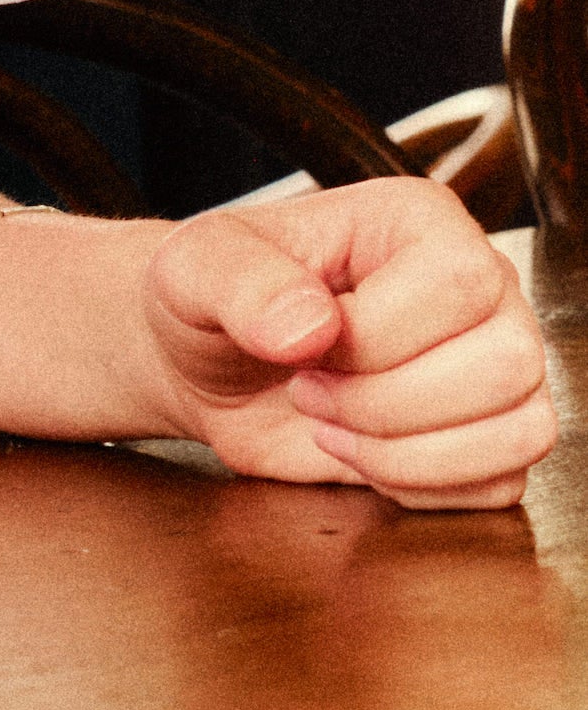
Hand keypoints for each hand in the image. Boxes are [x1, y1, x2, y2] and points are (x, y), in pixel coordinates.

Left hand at [141, 177, 553, 510]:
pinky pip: (501, 485)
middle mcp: (477, 287)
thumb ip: (239, 280)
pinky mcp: (488, 436)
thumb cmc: (208, 301)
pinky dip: (424, 488)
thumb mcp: (191, 269)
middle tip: (312, 390)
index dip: (376, 338)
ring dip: (407, 452)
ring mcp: (492, 364)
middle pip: (504, 364)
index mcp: (418, 221)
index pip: (457, 284)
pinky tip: (364, 455)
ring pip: (518, 430)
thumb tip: (309, 324)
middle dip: (388, 402)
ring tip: (334, 423)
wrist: (207, 367)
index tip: (302, 346)